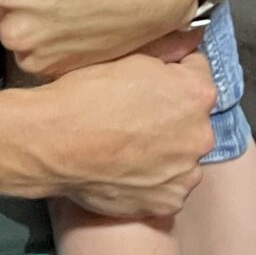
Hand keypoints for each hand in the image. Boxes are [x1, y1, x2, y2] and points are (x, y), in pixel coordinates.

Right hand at [22, 49, 214, 219]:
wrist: (55, 141)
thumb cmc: (87, 94)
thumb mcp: (131, 57)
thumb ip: (167, 57)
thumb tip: (182, 51)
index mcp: (196, 93)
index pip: (197, 72)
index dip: (171, 74)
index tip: (149, 83)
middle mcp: (200, 135)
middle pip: (192, 118)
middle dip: (172, 115)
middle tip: (135, 116)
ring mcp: (185, 174)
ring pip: (181, 155)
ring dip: (165, 151)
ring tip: (127, 146)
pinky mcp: (168, 202)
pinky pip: (168, 186)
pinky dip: (152, 180)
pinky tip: (126, 169)